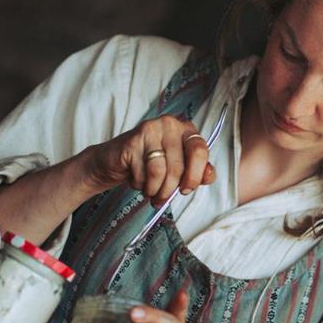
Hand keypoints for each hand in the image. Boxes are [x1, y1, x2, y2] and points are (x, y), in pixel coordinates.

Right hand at [81, 115, 216, 205]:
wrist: (113, 161)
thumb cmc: (148, 164)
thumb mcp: (176, 168)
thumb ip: (197, 172)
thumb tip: (209, 176)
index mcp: (185, 129)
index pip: (200, 150)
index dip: (195, 174)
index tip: (186, 189)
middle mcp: (169, 124)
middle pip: (178, 166)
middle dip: (169, 189)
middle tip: (162, 198)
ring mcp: (150, 130)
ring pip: (159, 172)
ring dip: (153, 189)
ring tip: (149, 191)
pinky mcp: (132, 141)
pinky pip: (142, 173)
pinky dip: (139, 184)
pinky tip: (136, 180)